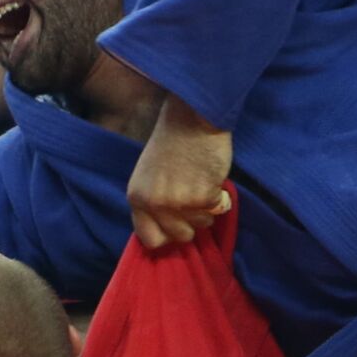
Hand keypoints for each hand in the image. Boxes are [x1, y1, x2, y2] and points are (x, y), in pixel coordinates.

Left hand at [127, 95, 231, 248]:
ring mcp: (179, 202)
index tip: (177, 225)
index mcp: (137, 198)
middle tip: (194, 198)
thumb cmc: (172, 142)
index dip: (166, 235)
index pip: (149, 239)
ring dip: (207, 208)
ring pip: (202, 225)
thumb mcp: (150, 176)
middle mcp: (155, 204)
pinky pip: (218, 210)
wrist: (191, 117)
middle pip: (180, 237)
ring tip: (201, 181)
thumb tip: (168, 230)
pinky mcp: (203, 196)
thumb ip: (154, 203)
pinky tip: (211, 176)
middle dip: (192, 222)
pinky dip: (220, 197)